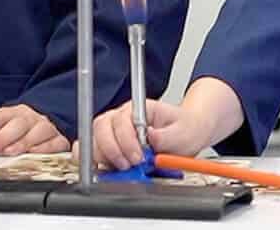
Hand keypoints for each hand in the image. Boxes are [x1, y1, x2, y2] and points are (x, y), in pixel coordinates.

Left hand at [0, 104, 66, 156]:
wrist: (49, 124)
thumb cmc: (20, 130)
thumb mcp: (1, 129)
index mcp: (14, 113)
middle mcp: (31, 118)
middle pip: (17, 124)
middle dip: (1, 138)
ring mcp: (46, 127)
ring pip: (38, 131)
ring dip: (23, 142)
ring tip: (10, 152)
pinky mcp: (60, 139)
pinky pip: (56, 142)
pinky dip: (46, 148)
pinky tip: (35, 154)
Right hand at [83, 99, 213, 171]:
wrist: (187, 133)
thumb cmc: (184, 128)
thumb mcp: (183, 132)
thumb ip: (167, 136)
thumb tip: (151, 137)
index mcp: (137, 110)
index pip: (120, 120)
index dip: (126, 140)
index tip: (139, 157)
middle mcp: (121, 119)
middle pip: (100, 128)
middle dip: (113, 150)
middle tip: (131, 165)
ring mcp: (112, 133)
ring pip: (93, 141)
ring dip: (105, 158)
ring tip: (125, 168)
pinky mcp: (110, 148)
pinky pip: (92, 154)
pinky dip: (96, 163)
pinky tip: (110, 170)